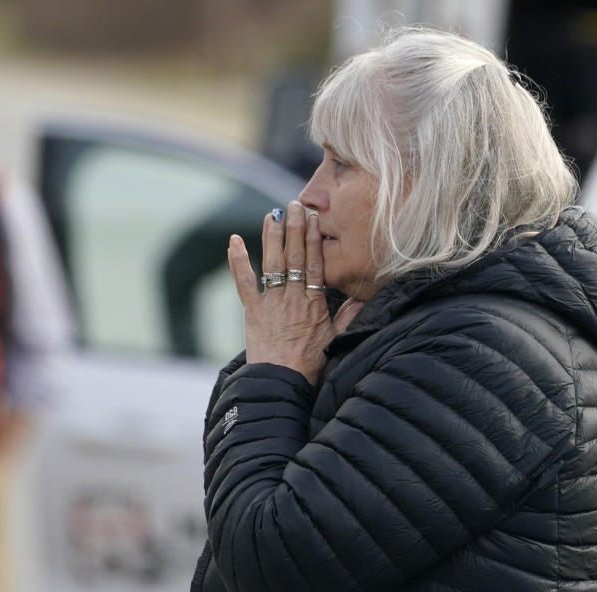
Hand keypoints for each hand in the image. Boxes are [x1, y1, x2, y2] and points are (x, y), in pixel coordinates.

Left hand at [227, 201, 353, 383]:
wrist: (282, 381)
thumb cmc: (309, 363)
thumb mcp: (335, 339)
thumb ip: (348, 316)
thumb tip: (362, 297)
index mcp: (314, 303)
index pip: (315, 264)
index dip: (314, 240)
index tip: (314, 220)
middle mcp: (293, 298)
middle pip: (294, 256)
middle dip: (294, 229)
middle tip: (294, 205)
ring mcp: (271, 302)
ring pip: (272, 262)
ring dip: (271, 236)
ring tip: (272, 214)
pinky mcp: (253, 310)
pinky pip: (244, 281)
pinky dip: (238, 260)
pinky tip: (234, 240)